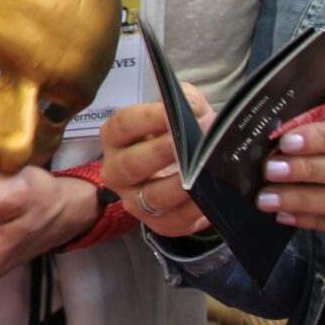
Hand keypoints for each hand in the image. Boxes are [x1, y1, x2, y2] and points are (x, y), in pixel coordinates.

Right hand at [100, 85, 215, 238]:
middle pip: (130, 165)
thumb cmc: (180, 135)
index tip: (171, 112)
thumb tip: (193, 107)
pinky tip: (207, 197)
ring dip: (176, 185)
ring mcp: (134, 201)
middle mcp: (116, 171)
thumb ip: (187, 101)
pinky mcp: (158, 223)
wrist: (189, 169)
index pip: (123, 125)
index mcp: (116, 138)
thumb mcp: (184, 111)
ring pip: (150, 198)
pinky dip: (192, 211)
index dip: (146, 118)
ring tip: (199, 173)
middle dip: (158, 153)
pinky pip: (173, 221)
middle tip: (182, 143)